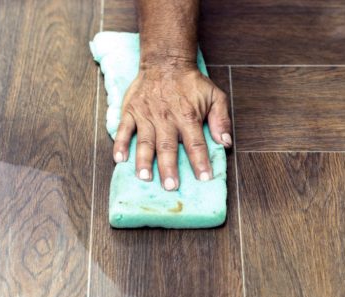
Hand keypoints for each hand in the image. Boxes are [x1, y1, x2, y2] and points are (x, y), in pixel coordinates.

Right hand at [113, 64, 231, 190]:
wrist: (166, 61)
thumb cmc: (192, 83)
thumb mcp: (215, 96)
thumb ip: (221, 120)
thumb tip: (225, 143)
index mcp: (188, 116)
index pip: (196, 143)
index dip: (200, 162)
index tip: (204, 178)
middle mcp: (166, 118)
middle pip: (168, 147)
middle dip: (169, 168)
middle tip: (170, 187)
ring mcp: (146, 115)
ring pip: (145, 141)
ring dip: (144, 160)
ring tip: (144, 177)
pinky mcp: (131, 111)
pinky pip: (123, 129)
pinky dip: (120, 144)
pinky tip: (119, 160)